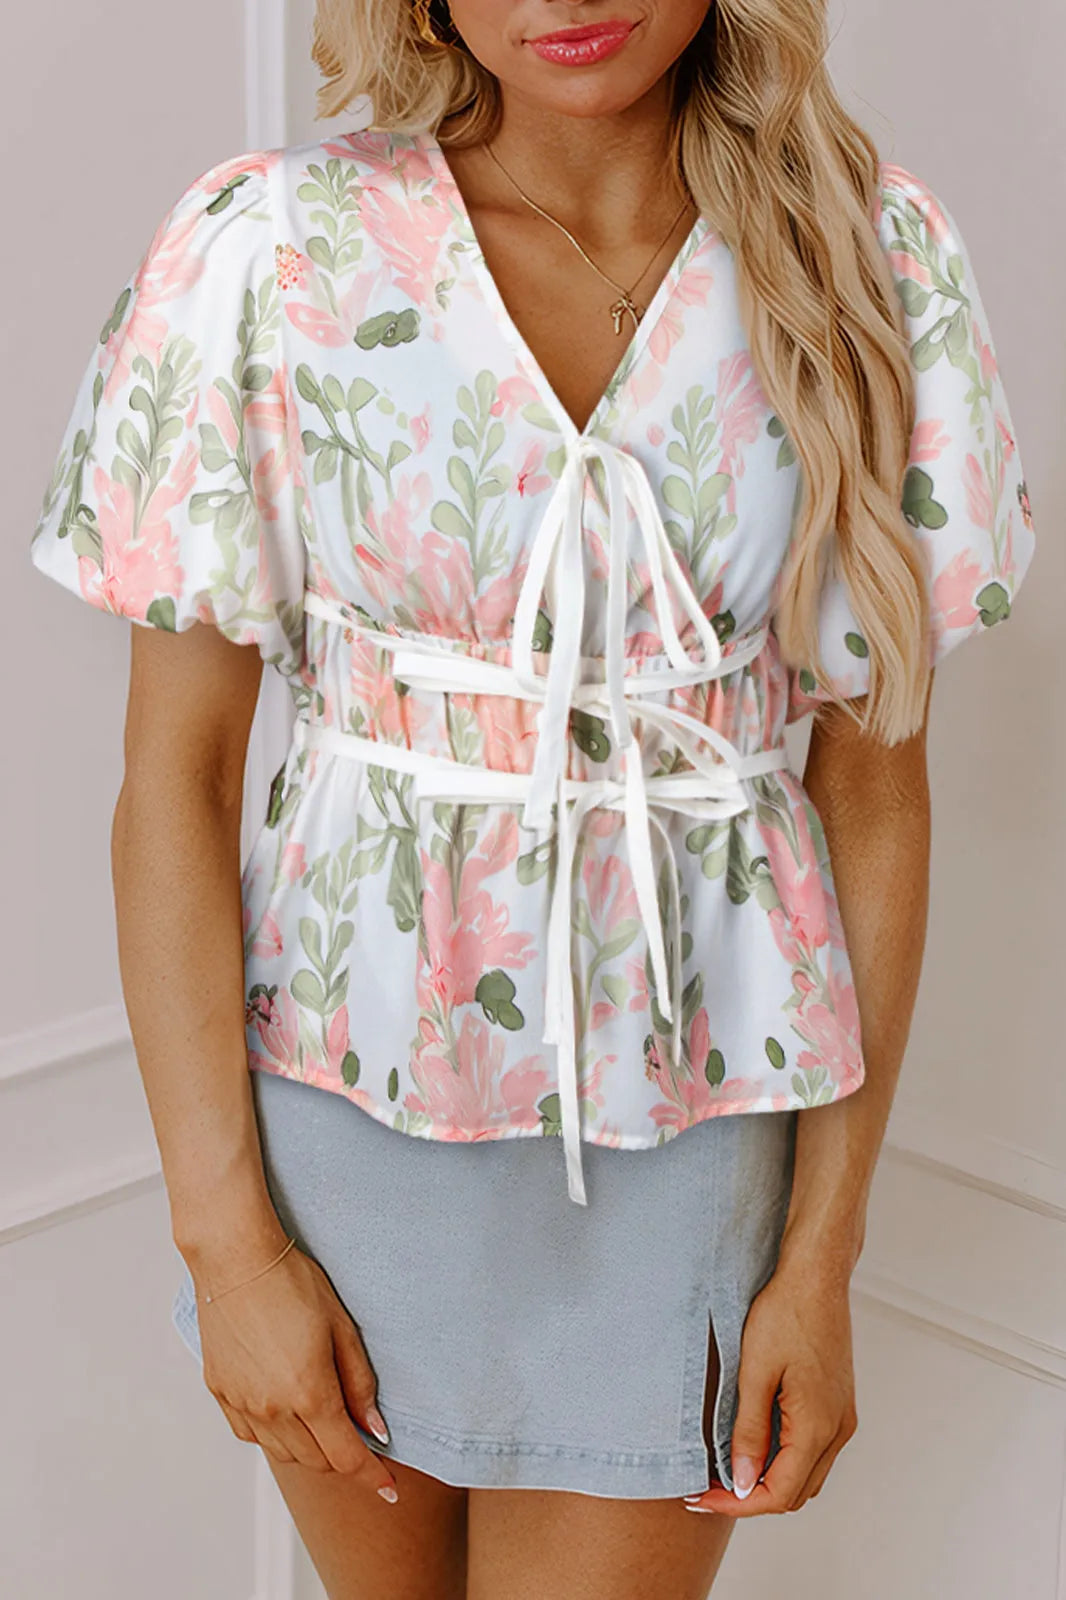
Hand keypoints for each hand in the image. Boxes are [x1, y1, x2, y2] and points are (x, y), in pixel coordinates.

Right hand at [190, 1240, 399, 1502]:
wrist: (236, 1259)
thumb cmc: (293, 1283)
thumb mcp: (342, 1328)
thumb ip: (360, 1384)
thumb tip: (375, 1429)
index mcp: (309, 1394)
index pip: (346, 1458)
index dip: (372, 1476)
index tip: (389, 1487)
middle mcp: (273, 1409)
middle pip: (316, 1462)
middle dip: (343, 1458)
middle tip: (360, 1439)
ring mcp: (243, 1404)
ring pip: (284, 1454)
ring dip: (310, 1450)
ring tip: (325, 1423)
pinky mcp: (221, 1393)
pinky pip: (252, 1435)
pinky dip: (276, 1436)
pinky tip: (286, 1413)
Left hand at [684, 1258, 857, 1517]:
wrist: (816, 1275)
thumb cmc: (785, 1314)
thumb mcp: (755, 1373)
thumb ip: (748, 1431)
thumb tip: (742, 1482)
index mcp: (818, 1426)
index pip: (778, 1493)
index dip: (737, 1504)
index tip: (701, 1496)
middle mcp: (838, 1430)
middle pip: (795, 1492)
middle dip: (750, 1498)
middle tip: (707, 1487)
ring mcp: (842, 1417)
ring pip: (806, 1474)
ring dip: (768, 1481)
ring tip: (725, 1470)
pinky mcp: (837, 1403)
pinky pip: (813, 1450)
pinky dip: (783, 1459)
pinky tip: (753, 1443)